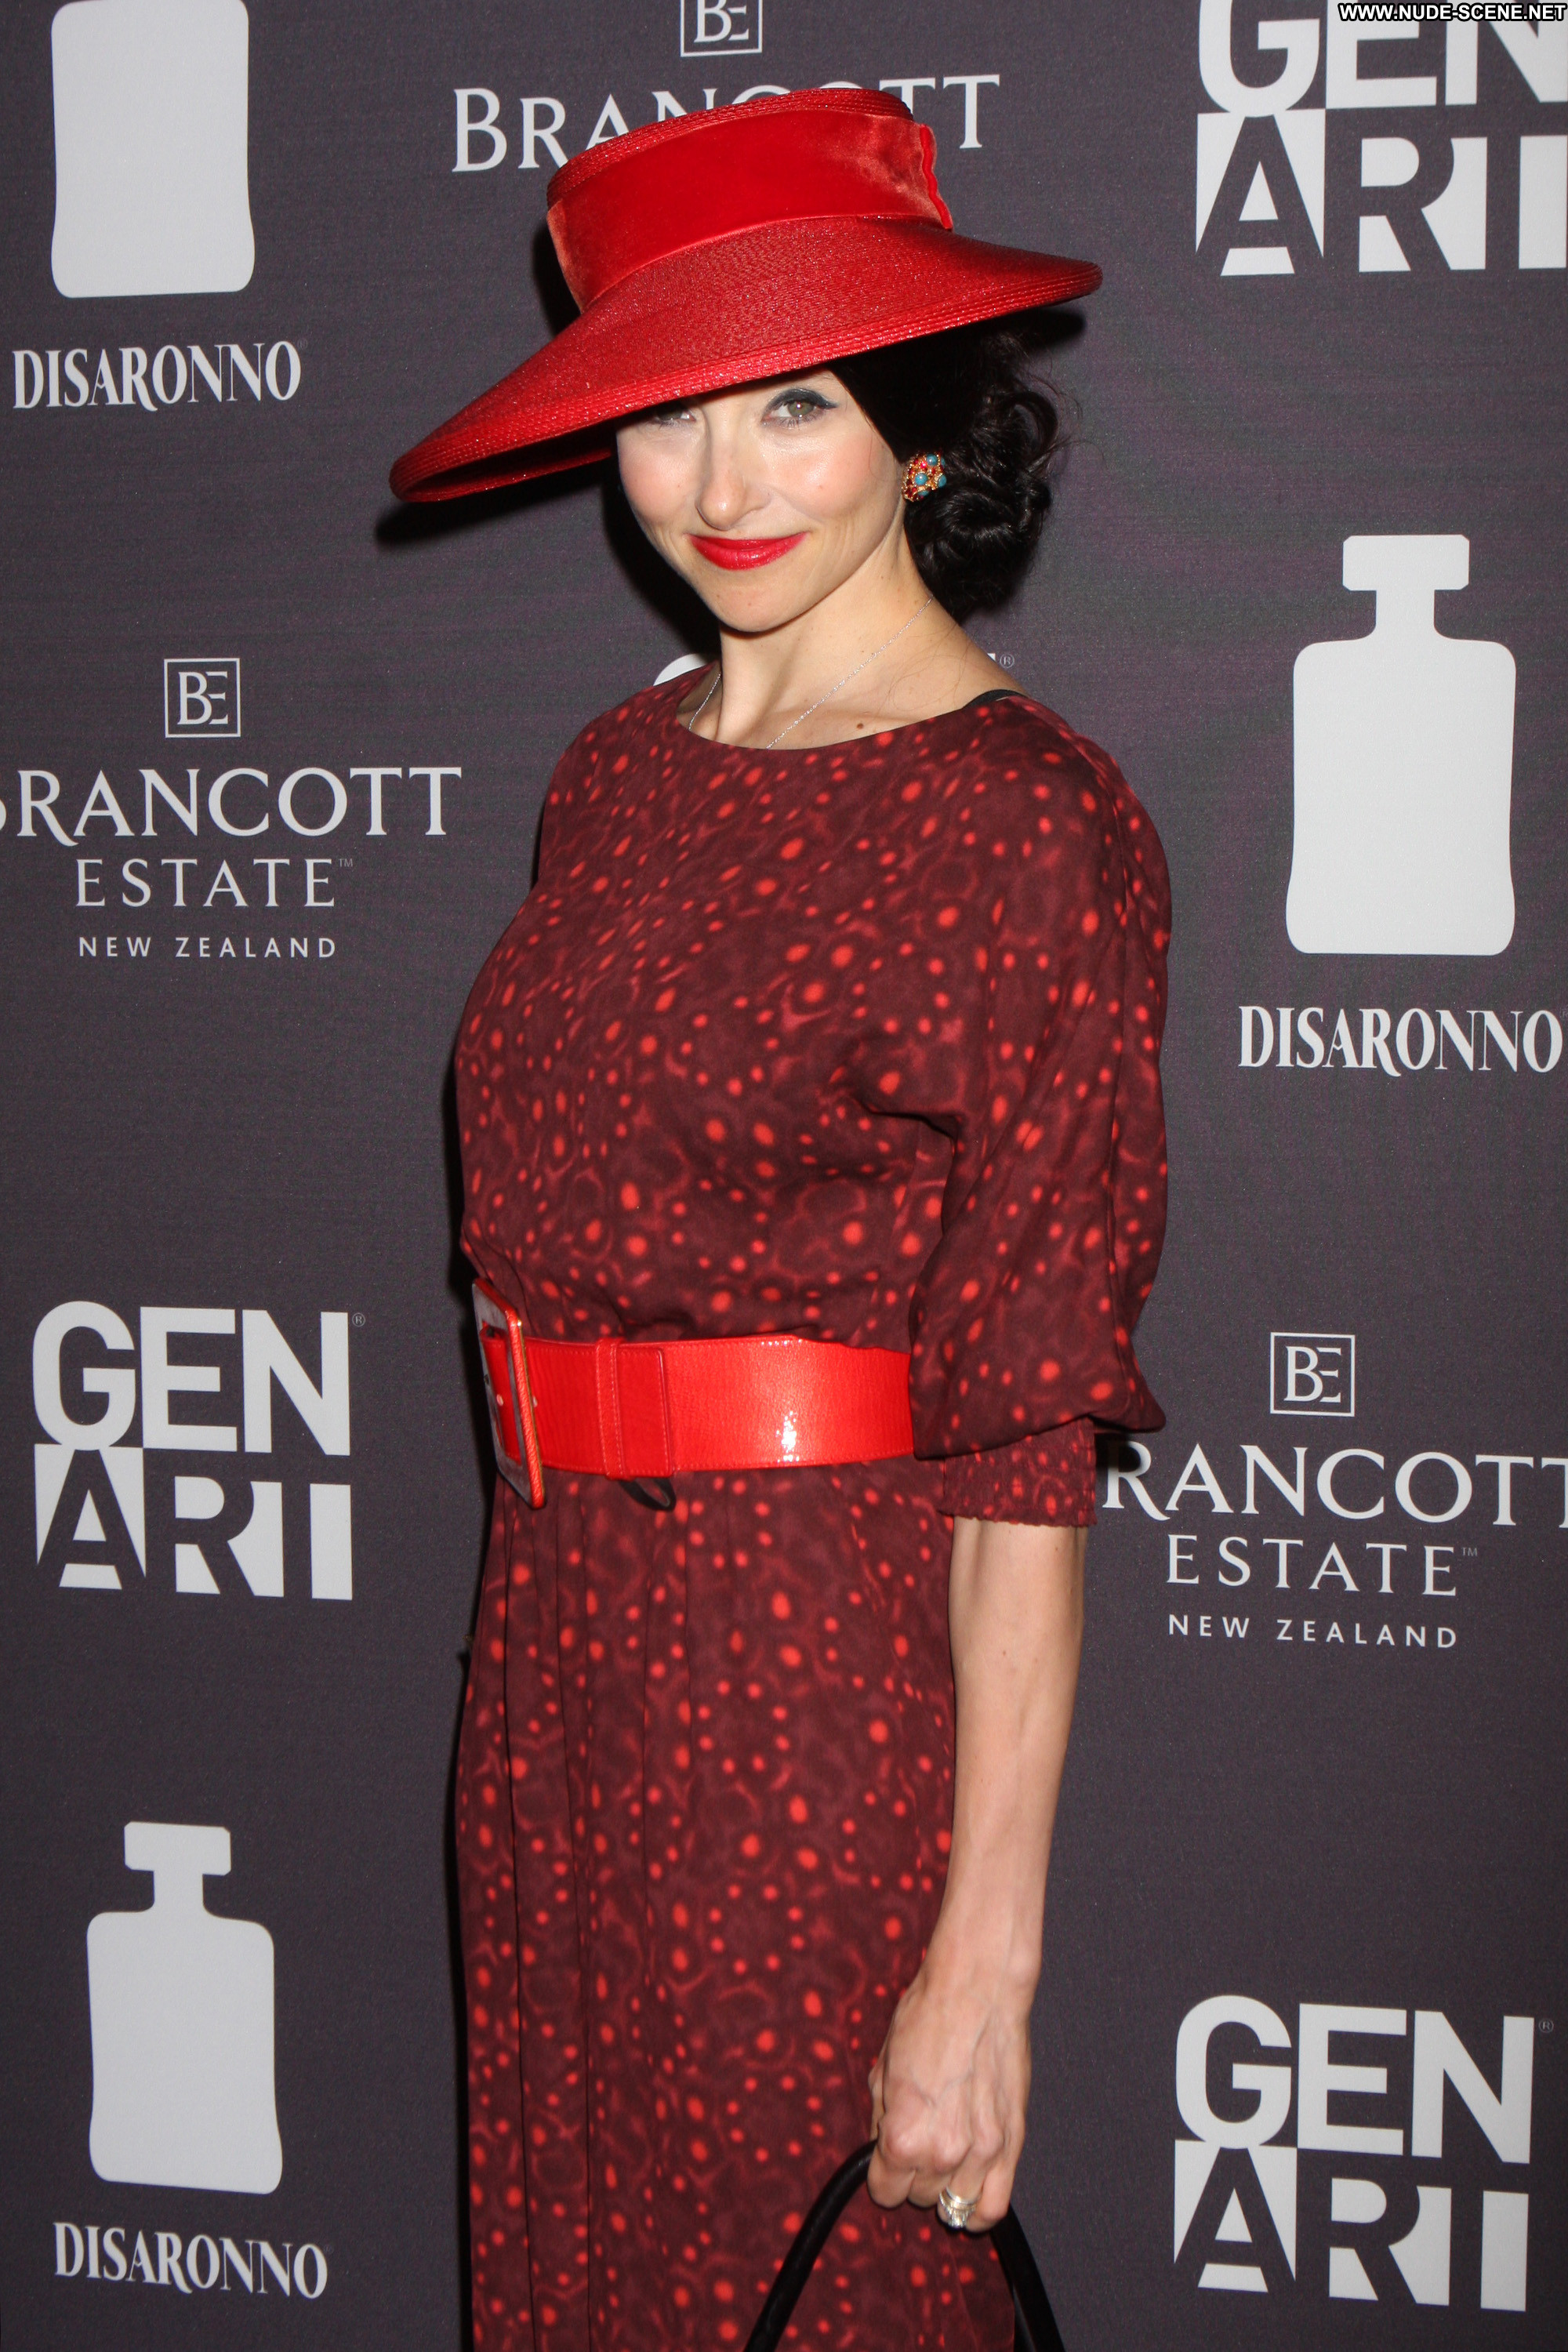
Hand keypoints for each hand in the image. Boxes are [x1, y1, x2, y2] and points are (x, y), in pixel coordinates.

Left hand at [865, 1943, 1032, 2230]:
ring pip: (955, 2204)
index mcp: (903, 2137)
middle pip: (920, 2197)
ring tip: (945, 2156)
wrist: (977, 1991)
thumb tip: (881, 2147)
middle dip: (913, 2174)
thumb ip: (881, 2118)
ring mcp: (982, 2153)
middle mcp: (942, 2153)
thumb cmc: (927, 2018)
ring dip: (945, 2185)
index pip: (885, 2192)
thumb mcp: (883, 2067)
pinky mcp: (1012, 2144)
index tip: (885, 2161)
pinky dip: (980, 2209)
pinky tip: (970, 2192)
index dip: (882, 2175)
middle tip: (919, 2140)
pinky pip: (995, 2205)